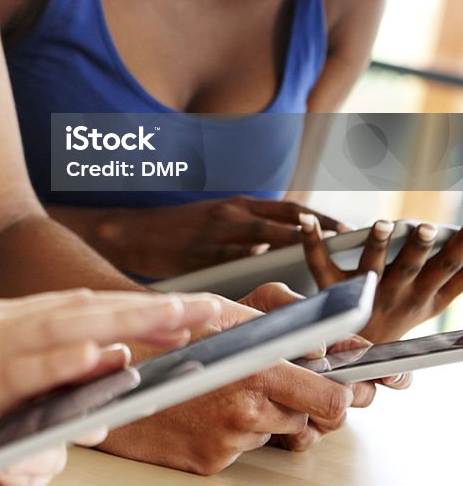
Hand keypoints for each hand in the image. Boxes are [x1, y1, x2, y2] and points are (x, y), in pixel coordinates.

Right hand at [0, 289, 218, 469]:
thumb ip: (27, 388)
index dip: (139, 307)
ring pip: (75, 325)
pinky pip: (31, 364)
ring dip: (134, 318)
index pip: (85, 309)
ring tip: (185, 320)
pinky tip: (110, 350)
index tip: (186, 310)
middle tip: (213, 308)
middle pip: (94, 308)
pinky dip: (73, 355)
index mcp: (3, 326)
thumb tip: (91, 395)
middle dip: (158, 307)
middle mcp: (2, 324)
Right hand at [59, 198, 346, 277]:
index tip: (350, 228)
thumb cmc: (173, 233)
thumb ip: (244, 235)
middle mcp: (232, 214)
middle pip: (287, 218)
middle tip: (354, 241)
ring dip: (300, 246)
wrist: (131, 233)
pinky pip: (236, 260)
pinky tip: (281, 280)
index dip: (322, 217)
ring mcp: (217, 232)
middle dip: (322, 229)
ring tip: (328, 261)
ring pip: (267, 236)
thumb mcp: (212, 223)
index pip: (290, 209)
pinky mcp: (202, 252)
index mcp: (236, 206)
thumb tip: (277, 253)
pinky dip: (260, 267)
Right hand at [97, 295, 353, 473]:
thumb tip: (323, 339)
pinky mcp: (210, 461)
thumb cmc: (160, 335)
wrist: (101, 374)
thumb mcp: (217, 308)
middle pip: (314, 420)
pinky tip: (206, 407)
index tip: (346, 385)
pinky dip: (234, 430)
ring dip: (268, 414)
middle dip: (309, 406)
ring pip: (279, 431)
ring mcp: (228, 438)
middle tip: (290, 387)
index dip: (343, 393)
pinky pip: (244, 448)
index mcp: (253, 365)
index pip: (331, 397)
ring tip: (229, 388)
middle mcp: (246, 406)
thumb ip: (275, 316)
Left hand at [301, 214, 462, 342]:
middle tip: (426, 228)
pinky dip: (312, 239)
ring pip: (371, 266)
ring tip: (381, 224)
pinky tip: (308, 219)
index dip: (461, 251)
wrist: (360, 353)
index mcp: (424, 298)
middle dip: (418, 248)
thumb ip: (455, 281)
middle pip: (410, 268)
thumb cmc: (399, 315)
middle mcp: (396, 294)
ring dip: (377, 244)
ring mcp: (363, 292)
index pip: (448, 272)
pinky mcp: (331, 287)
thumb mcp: (433, 303)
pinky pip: (318, 261)